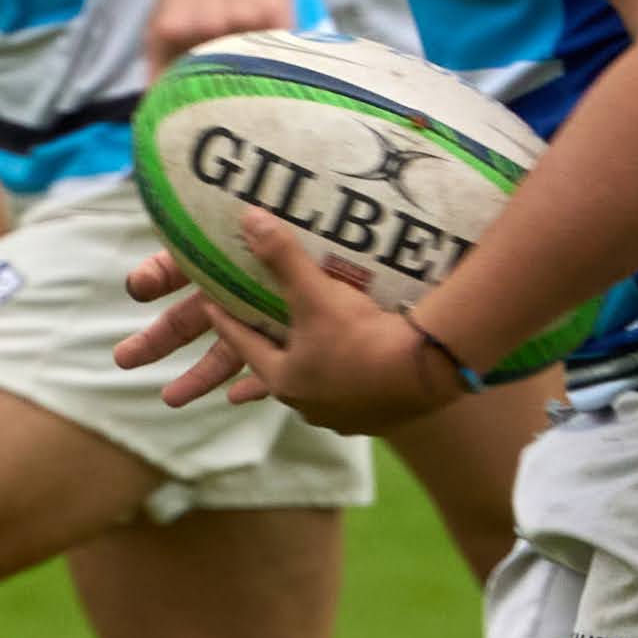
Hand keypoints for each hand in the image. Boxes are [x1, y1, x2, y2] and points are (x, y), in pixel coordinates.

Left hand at [108, 214, 458, 431]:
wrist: (426, 372)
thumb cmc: (361, 336)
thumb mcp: (316, 293)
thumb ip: (282, 258)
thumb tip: (248, 218)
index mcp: (284, 378)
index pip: (243, 345)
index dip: (226, 323)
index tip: (210, 307)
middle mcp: (308, 404)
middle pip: (277, 374)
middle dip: (263, 362)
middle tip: (243, 360)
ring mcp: (343, 416)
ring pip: (314, 391)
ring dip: (306, 377)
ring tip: (303, 372)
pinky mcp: (377, 418)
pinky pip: (351, 398)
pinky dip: (344, 386)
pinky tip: (354, 383)